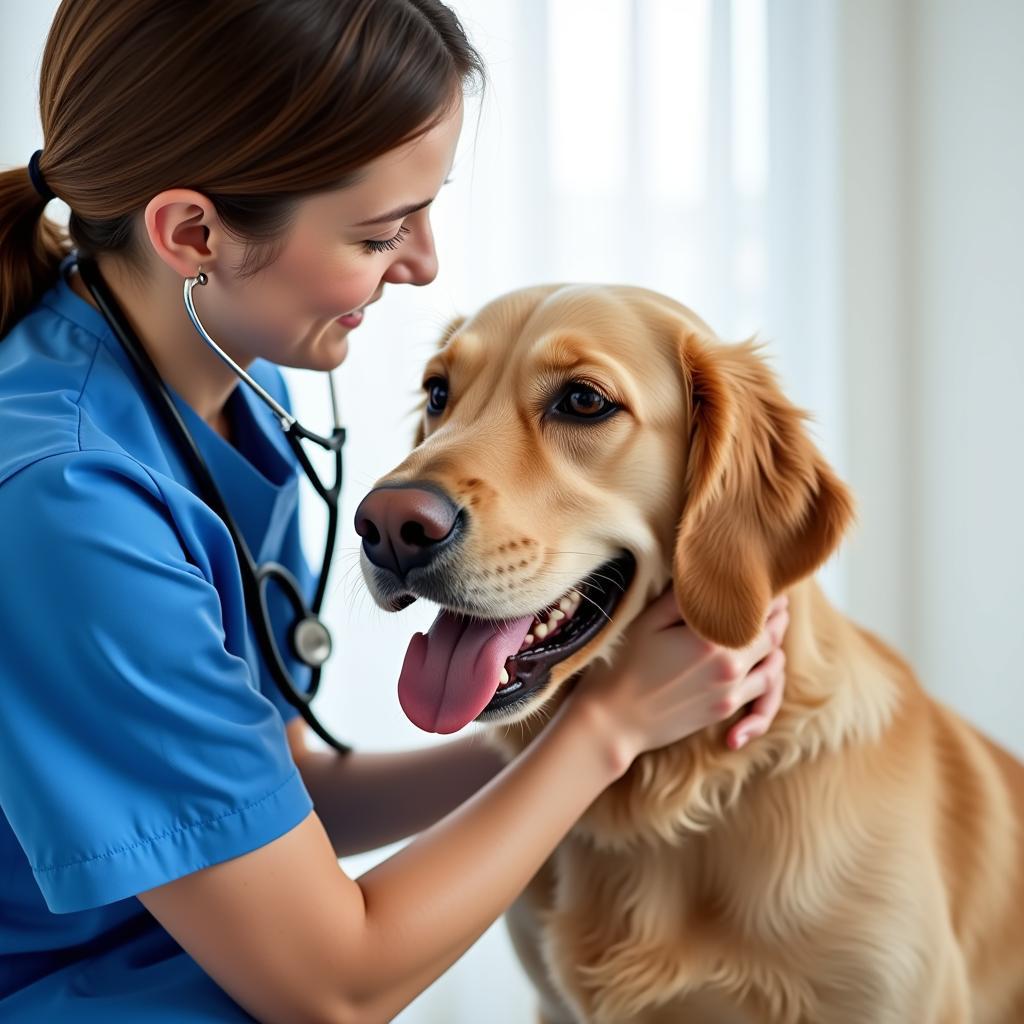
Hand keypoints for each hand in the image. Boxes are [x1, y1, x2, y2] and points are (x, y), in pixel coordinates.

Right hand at [571, 589, 788, 773]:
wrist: (614, 723)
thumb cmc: (624, 667)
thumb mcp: (647, 622)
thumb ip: (681, 598)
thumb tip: (705, 577)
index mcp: (712, 639)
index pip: (756, 609)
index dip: (767, 592)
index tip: (767, 580)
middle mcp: (730, 666)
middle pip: (771, 634)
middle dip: (778, 614)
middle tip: (779, 598)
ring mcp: (731, 691)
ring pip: (774, 663)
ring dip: (778, 643)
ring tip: (776, 627)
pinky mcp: (726, 709)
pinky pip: (765, 691)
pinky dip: (772, 673)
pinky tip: (767, 664)